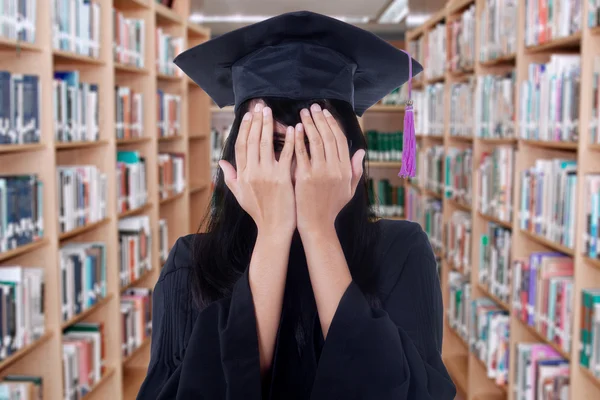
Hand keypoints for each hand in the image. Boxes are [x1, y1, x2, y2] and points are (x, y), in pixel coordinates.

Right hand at [219, 103, 296, 236]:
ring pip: (266, 144)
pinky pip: (286, 155)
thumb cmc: (259, 213)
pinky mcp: (282, 179)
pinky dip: (290, 141)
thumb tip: (221, 162)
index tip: (249, 115)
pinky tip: (293, 128)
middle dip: (256, 121)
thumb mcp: (240, 195)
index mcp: (242, 175)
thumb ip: (231, 177)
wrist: (274, 229)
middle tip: (260, 106)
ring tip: (271, 112)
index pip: (241, 145)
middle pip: (252, 140)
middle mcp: (252, 173)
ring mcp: (267, 175)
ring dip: (268, 125)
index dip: (244, 128)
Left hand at [294, 104, 365, 235]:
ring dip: (309, 124)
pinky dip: (298, 138)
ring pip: (316, 141)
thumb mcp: (349, 190)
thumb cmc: (331, 208)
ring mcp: (320, 172)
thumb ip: (355, 170)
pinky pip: (301, 153)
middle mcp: (335, 169)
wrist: (316, 224)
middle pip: (329, 137)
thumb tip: (360, 151)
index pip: (341, 140)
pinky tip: (295, 128)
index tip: (326, 113)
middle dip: (320, 119)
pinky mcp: (305, 177)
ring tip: (303, 113)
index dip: (333, 124)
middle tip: (313, 107)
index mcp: (346, 170)